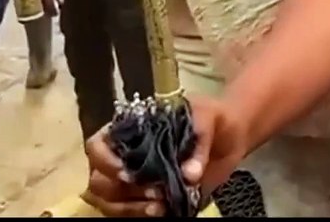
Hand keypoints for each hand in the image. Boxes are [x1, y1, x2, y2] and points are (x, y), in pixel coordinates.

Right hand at [81, 96, 246, 216]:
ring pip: (109, 202)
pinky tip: (163, 211)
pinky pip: (130, 213)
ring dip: (129, 208)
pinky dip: (140, 215)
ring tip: (159, 206)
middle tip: (153, 192)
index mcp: (131, 130)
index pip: (97, 145)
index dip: (104, 161)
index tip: (127, 172)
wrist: (232, 136)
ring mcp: (135, 181)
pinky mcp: (148, 198)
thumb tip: (190, 175)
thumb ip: (200, 140)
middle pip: (98, 180)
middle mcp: (125, 156)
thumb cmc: (213, 118)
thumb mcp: (210, 117)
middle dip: (121, 190)